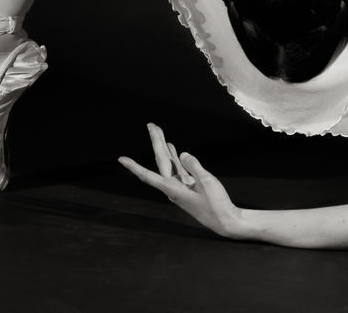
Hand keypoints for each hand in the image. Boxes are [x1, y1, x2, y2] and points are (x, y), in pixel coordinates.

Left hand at [119, 123, 243, 239]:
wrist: (225, 220)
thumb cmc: (216, 205)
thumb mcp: (206, 182)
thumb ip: (193, 166)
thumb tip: (183, 154)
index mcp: (173, 189)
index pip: (149, 175)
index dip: (134, 167)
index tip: (121, 159)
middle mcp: (173, 188)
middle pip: (161, 162)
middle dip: (156, 143)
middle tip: (151, 125)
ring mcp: (180, 187)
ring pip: (169, 164)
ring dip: (164, 149)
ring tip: (159, 133)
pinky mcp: (188, 186)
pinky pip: (177, 169)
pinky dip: (175, 158)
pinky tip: (173, 149)